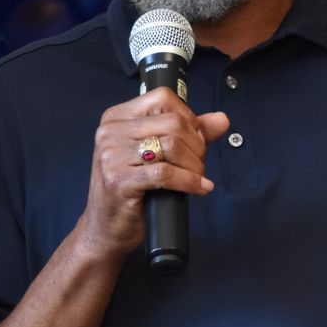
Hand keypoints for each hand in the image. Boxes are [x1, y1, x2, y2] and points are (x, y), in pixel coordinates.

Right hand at [78, 87, 229, 259]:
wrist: (105, 228)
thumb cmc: (130, 190)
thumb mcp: (155, 155)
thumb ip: (188, 133)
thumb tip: (221, 120)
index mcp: (116, 118)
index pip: (163, 98)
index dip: (189, 118)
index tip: (196, 139)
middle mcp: (110, 132)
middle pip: (172, 123)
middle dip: (196, 145)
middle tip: (199, 164)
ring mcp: (112, 156)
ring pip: (171, 146)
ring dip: (194, 165)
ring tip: (197, 177)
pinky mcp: (119, 180)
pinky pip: (166, 174)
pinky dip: (189, 182)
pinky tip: (198, 188)